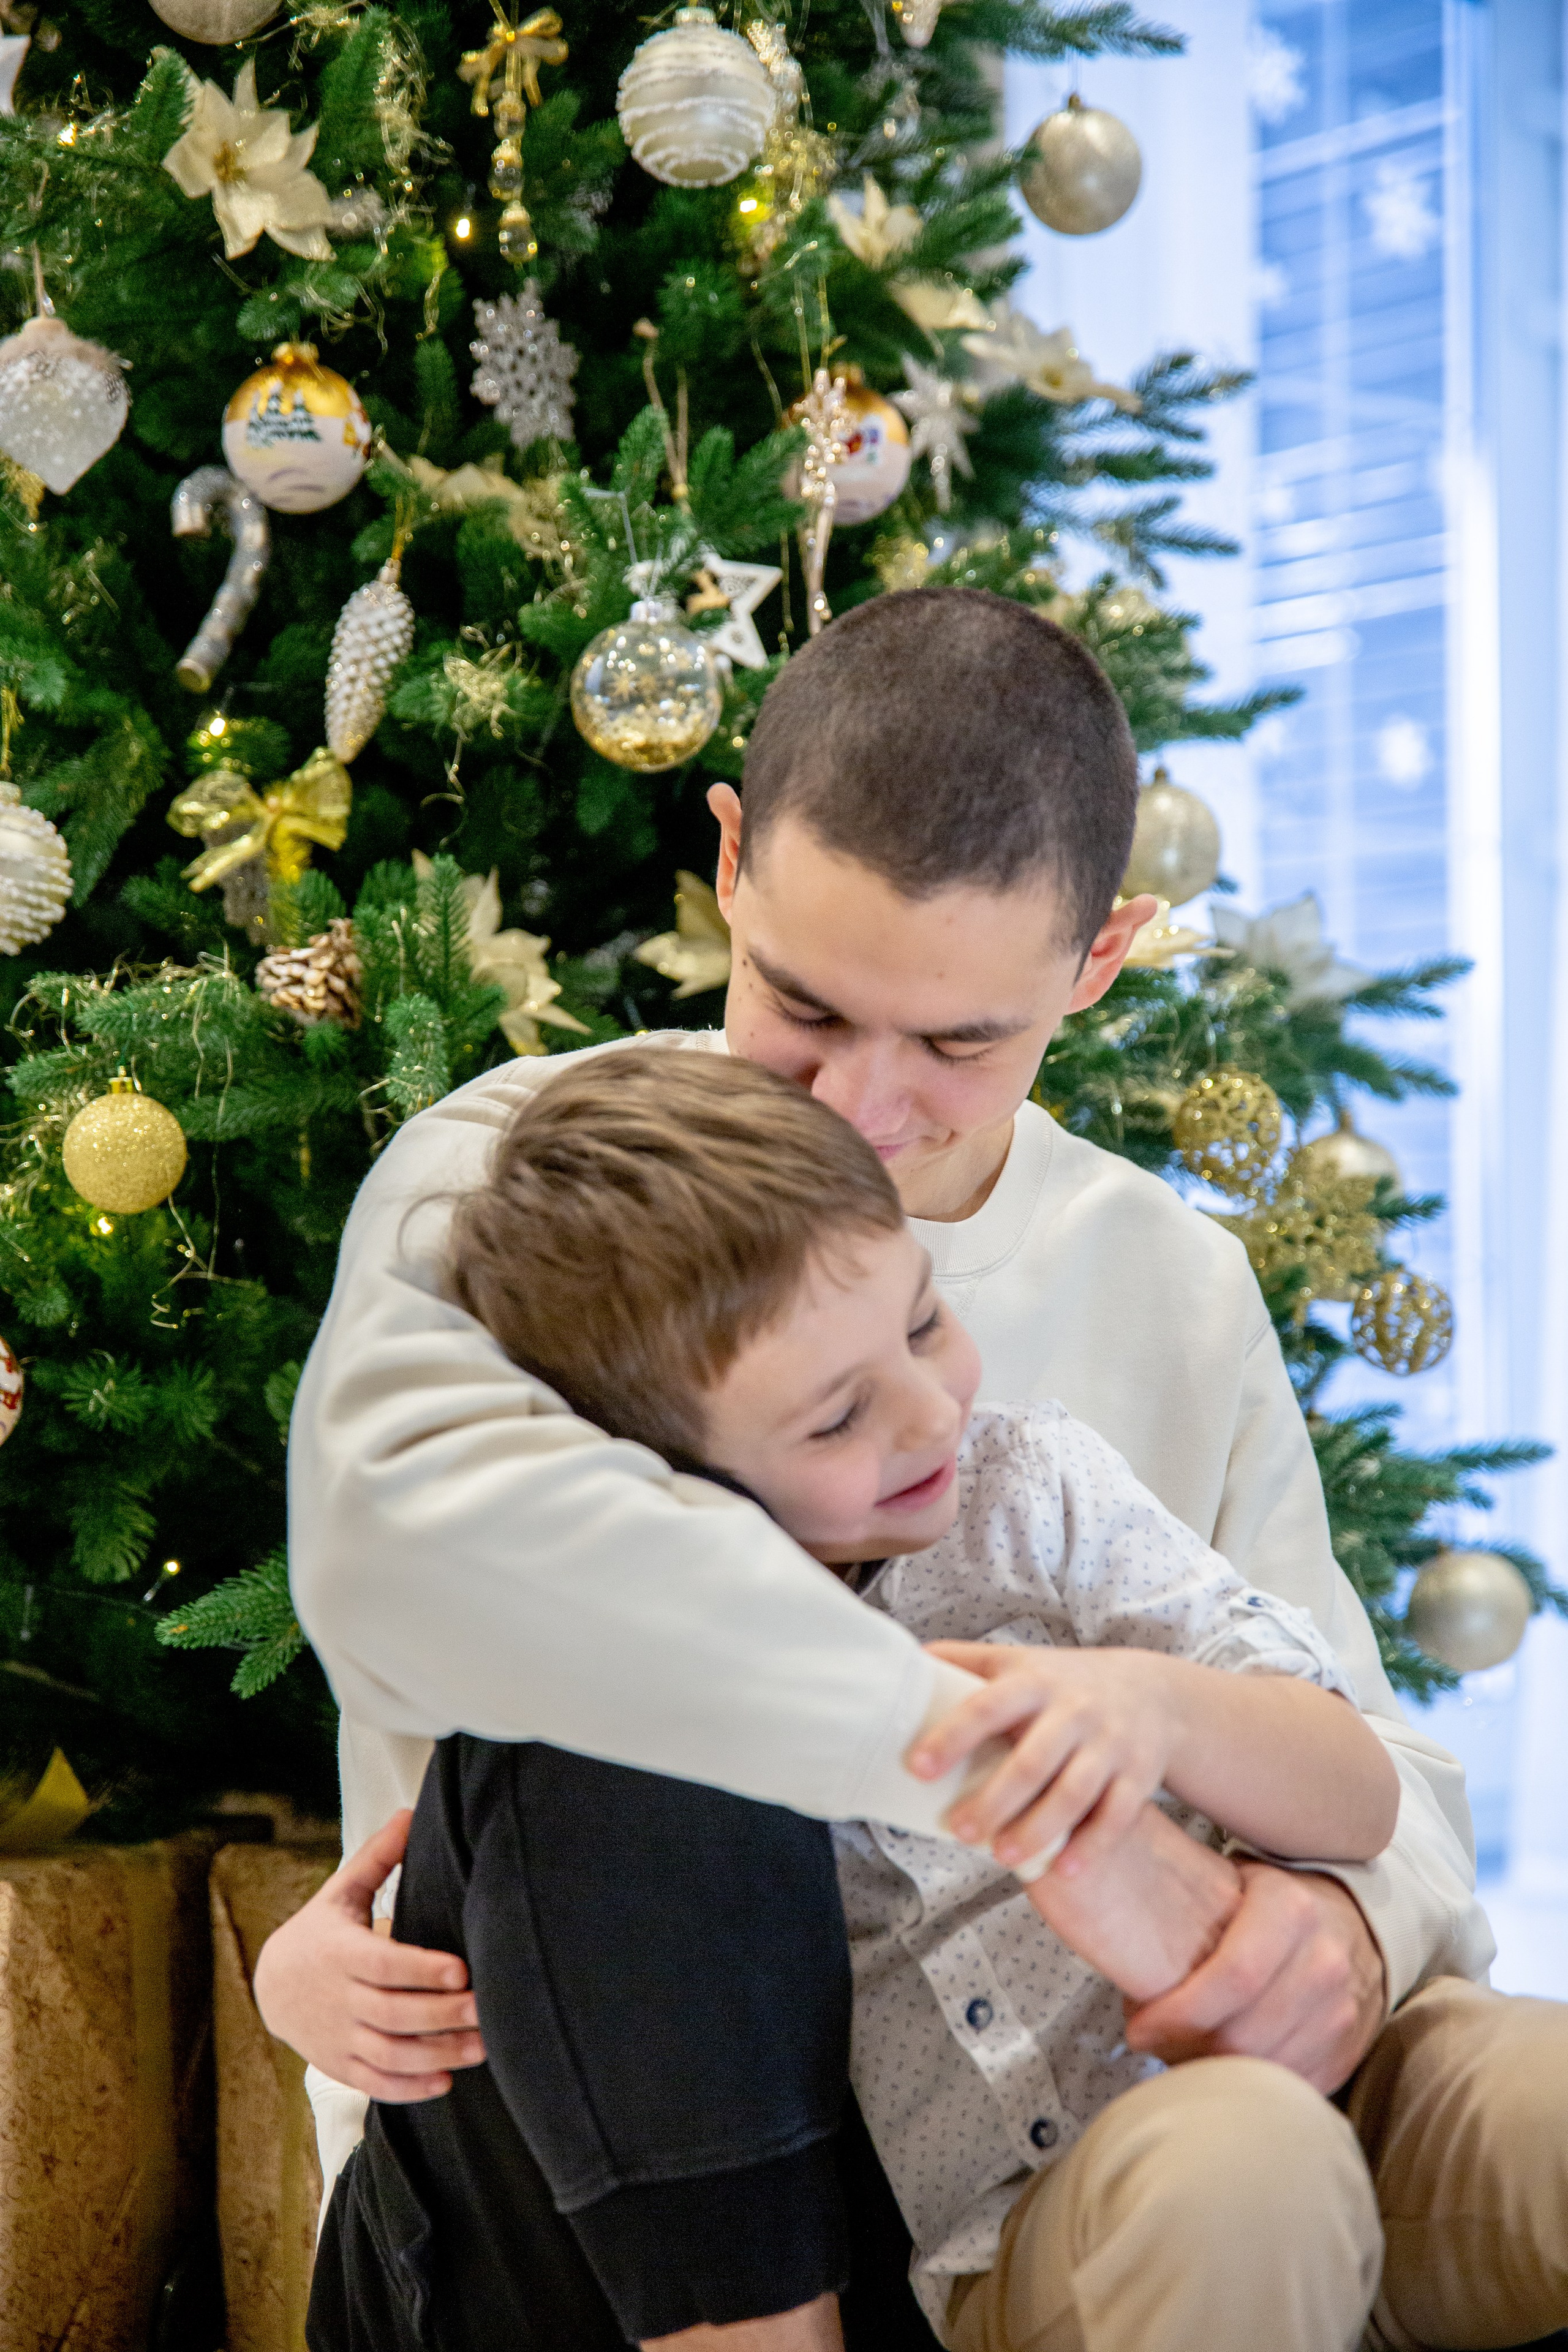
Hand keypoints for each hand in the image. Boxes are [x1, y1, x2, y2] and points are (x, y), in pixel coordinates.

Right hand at [252, 1810, 486, 2100]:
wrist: (269, 1984)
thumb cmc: (320, 1931)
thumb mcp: (340, 1891)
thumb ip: (378, 1856)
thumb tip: (411, 1812)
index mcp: (340, 1952)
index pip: (383, 1964)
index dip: (420, 1969)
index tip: (461, 1970)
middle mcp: (338, 1998)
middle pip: (393, 2014)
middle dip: (443, 2015)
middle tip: (489, 2011)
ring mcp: (337, 2036)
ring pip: (389, 2053)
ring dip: (437, 2055)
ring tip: (483, 2048)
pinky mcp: (339, 2064)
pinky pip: (374, 2082)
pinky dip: (408, 2088)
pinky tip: (446, 2083)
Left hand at [911, 1638, 1178, 1872]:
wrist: (1153, 1692)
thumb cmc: (1065, 1682)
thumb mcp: (1019, 1661)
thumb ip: (967, 1660)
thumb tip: (909, 1661)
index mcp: (1035, 1681)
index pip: (987, 1706)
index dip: (952, 1737)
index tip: (918, 1768)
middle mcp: (1075, 1710)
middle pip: (1031, 1761)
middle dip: (993, 1800)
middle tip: (958, 1831)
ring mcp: (1110, 1743)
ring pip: (1074, 1792)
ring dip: (1036, 1828)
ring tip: (1000, 1856)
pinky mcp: (1139, 1775)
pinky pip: (1117, 1815)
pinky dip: (1091, 1846)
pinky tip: (1063, 1869)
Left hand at [1123, 1860, 1385, 2093]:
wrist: (1349, 1926)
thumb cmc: (1267, 1906)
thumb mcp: (1229, 1883)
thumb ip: (1182, 1907)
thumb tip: (1107, 1937)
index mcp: (1290, 1910)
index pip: (1233, 1977)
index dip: (1178, 2013)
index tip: (1138, 2028)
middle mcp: (1323, 1961)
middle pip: (1243, 2034)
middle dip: (1184, 2049)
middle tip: (1151, 2044)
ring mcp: (1340, 2011)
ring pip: (1263, 2067)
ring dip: (1210, 2071)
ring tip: (1178, 2052)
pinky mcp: (1345, 2052)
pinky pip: (1286, 2085)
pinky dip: (1245, 2085)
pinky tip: (1218, 2067)